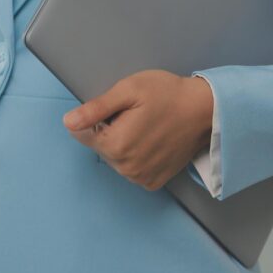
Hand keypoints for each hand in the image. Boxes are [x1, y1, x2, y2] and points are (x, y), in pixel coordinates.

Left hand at [63, 70, 213, 190]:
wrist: (205, 110)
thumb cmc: (168, 94)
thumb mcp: (129, 91)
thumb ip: (96, 109)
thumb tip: (68, 122)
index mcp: (114, 144)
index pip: (80, 133)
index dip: (97, 117)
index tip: (120, 109)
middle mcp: (125, 167)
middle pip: (100, 146)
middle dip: (111, 130)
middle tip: (136, 115)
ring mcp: (140, 177)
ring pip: (115, 159)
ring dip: (124, 144)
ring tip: (147, 127)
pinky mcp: (153, 182)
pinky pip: (132, 169)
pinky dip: (137, 157)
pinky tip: (153, 142)